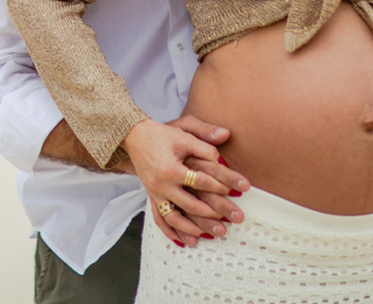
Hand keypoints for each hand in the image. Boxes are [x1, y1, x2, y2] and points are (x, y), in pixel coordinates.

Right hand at [122, 116, 249, 246]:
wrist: (134, 137)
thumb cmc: (162, 134)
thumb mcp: (183, 130)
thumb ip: (204, 135)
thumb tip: (226, 135)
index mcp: (170, 169)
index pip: (200, 181)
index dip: (220, 185)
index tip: (237, 189)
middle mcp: (161, 185)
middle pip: (190, 205)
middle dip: (214, 213)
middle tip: (235, 219)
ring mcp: (154, 194)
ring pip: (174, 218)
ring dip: (194, 228)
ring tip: (213, 235)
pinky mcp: (151, 197)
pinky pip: (160, 219)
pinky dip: (172, 232)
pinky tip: (186, 241)